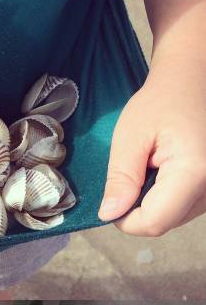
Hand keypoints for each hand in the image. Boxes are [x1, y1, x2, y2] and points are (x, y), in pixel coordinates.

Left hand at [98, 59, 205, 234]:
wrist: (192, 81)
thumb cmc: (162, 101)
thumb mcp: (130, 136)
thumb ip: (120, 178)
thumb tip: (109, 214)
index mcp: (194, 172)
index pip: (154, 222)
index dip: (125, 219)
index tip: (113, 198)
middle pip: (164, 223)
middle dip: (137, 210)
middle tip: (132, 174)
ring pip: (173, 218)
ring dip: (152, 203)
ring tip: (149, 168)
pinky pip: (184, 207)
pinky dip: (165, 197)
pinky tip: (162, 171)